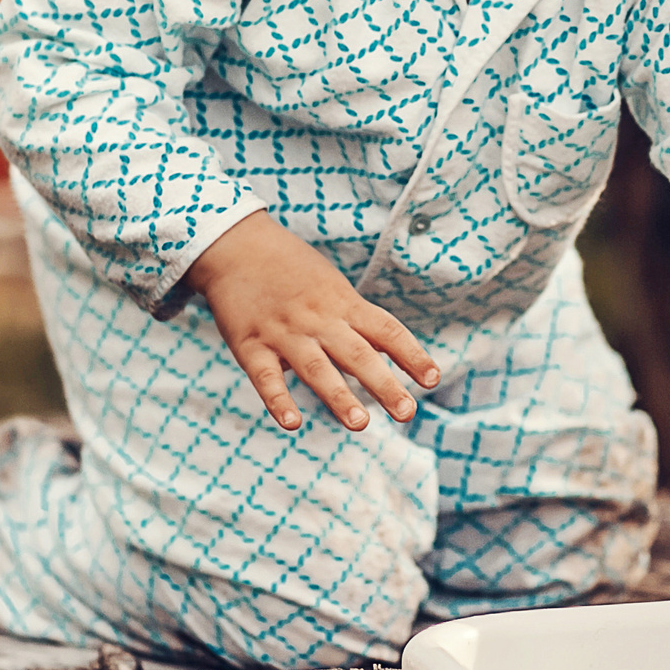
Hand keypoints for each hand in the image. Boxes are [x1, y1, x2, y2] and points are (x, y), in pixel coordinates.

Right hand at [186, 211, 438, 431]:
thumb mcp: (332, 286)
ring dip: (339, 397)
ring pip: (316, 368)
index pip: (386, 330)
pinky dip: (278, 400)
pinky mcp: (250, 345)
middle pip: (358, 354)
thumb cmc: (292, 269)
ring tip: (360, 424)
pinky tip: (292, 423)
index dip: (411, 355)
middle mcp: (318, 318)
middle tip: (408, 413)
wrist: (236, 245)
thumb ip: (357, 319)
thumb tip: (391, 350)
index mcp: (343, 303)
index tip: (432, 379)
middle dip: (384, 385)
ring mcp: (284, 332)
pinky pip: (266, 377)